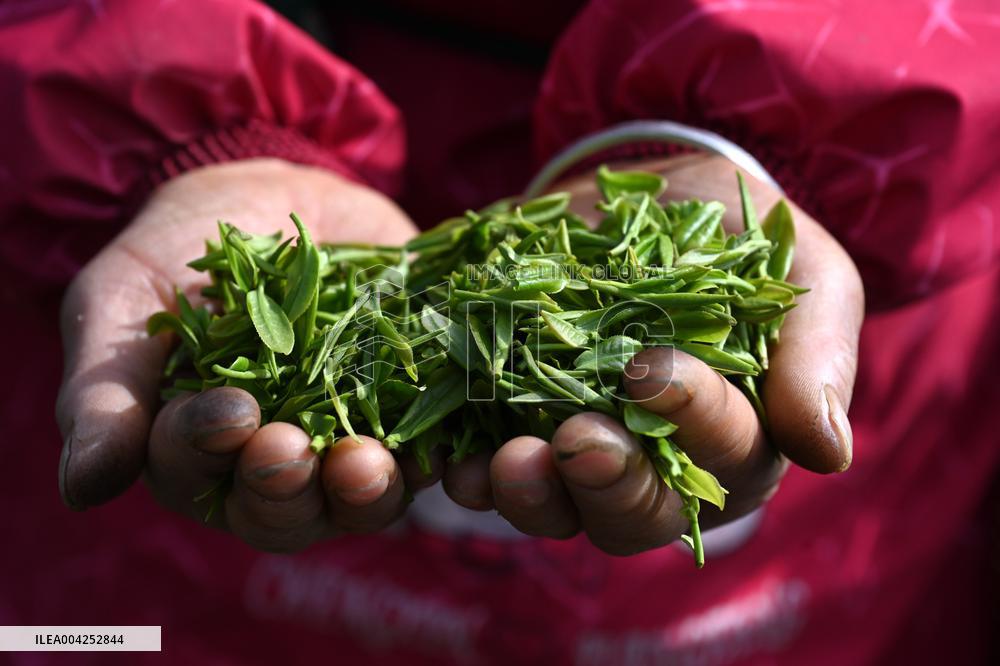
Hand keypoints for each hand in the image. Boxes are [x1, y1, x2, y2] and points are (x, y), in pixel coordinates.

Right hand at [57, 158, 435, 549]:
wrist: (267, 198)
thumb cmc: (176, 255)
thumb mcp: (121, 306)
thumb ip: (103, 393)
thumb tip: (84, 488)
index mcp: (198, 456)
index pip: (196, 481)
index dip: (206, 456)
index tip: (227, 413)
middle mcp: (274, 464)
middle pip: (283, 513)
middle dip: (285, 490)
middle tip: (289, 451)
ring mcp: (346, 439)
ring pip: (358, 499)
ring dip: (362, 491)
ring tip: (363, 461)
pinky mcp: (409, 407)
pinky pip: (426, 448)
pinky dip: (430, 451)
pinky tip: (435, 440)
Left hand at [440, 154, 863, 554]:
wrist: (646, 188)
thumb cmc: (739, 234)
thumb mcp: (802, 274)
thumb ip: (817, 355)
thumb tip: (828, 452)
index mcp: (737, 440)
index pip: (727, 456)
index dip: (694, 422)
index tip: (655, 370)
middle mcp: (657, 464)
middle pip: (639, 511)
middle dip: (608, 482)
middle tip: (579, 440)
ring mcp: (580, 450)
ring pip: (561, 509)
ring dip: (534, 496)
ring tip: (508, 463)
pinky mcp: (516, 423)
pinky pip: (493, 469)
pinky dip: (472, 473)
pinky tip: (454, 460)